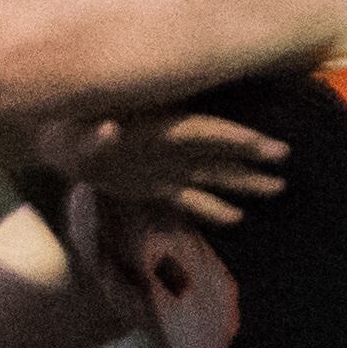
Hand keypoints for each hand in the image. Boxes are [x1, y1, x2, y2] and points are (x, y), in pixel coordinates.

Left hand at [43, 108, 287, 228]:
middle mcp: (174, 148)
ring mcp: (169, 168)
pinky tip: (237, 218)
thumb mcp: (80, 134)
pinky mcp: (158, 187)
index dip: (240, 140)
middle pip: (221, 154)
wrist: (61, 146)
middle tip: (285, 166)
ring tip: (278, 189)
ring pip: (214, 176)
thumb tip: (109, 130)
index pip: (210, 133)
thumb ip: (97, 135)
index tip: (272, 148)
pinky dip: (211, 208)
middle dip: (252, 160)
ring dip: (244, 183)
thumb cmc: (72, 131)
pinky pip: (191, 199)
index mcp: (163, 129)